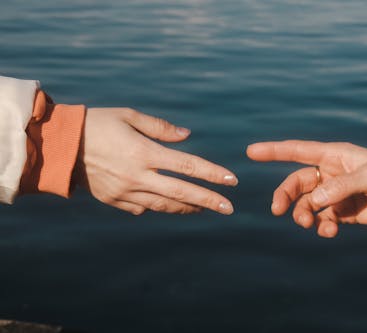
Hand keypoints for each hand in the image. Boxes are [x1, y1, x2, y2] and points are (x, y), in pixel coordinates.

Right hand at [74, 108, 237, 214]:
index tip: (232, 180)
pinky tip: (171, 205)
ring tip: (204, 208)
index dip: (212, 174)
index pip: (187, 165)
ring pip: (164, 205)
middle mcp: (137, 175)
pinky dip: (159, 206)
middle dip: (208, 201)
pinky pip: (143, 208)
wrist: (60, 145)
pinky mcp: (114, 200)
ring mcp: (125, 191)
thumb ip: (160, 127)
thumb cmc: (97, 123)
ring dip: (187, 207)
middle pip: (181, 192)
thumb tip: (187, 136)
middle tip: (229, 208)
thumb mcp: (129, 116)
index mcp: (144, 152)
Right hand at [247, 141, 366, 237]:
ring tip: (310, 224)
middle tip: (278, 210)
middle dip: (285, 195)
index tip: (251, 152)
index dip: (273, 151)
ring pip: (306, 204)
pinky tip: (330, 231)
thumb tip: (314, 201)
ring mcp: (335, 193)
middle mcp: (330, 173)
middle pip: (297, 183)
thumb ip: (341, 187)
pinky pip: (322, 220)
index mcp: (334, 155)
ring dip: (303, 214)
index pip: (298, 151)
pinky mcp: (342, 212)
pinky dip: (322, 227)